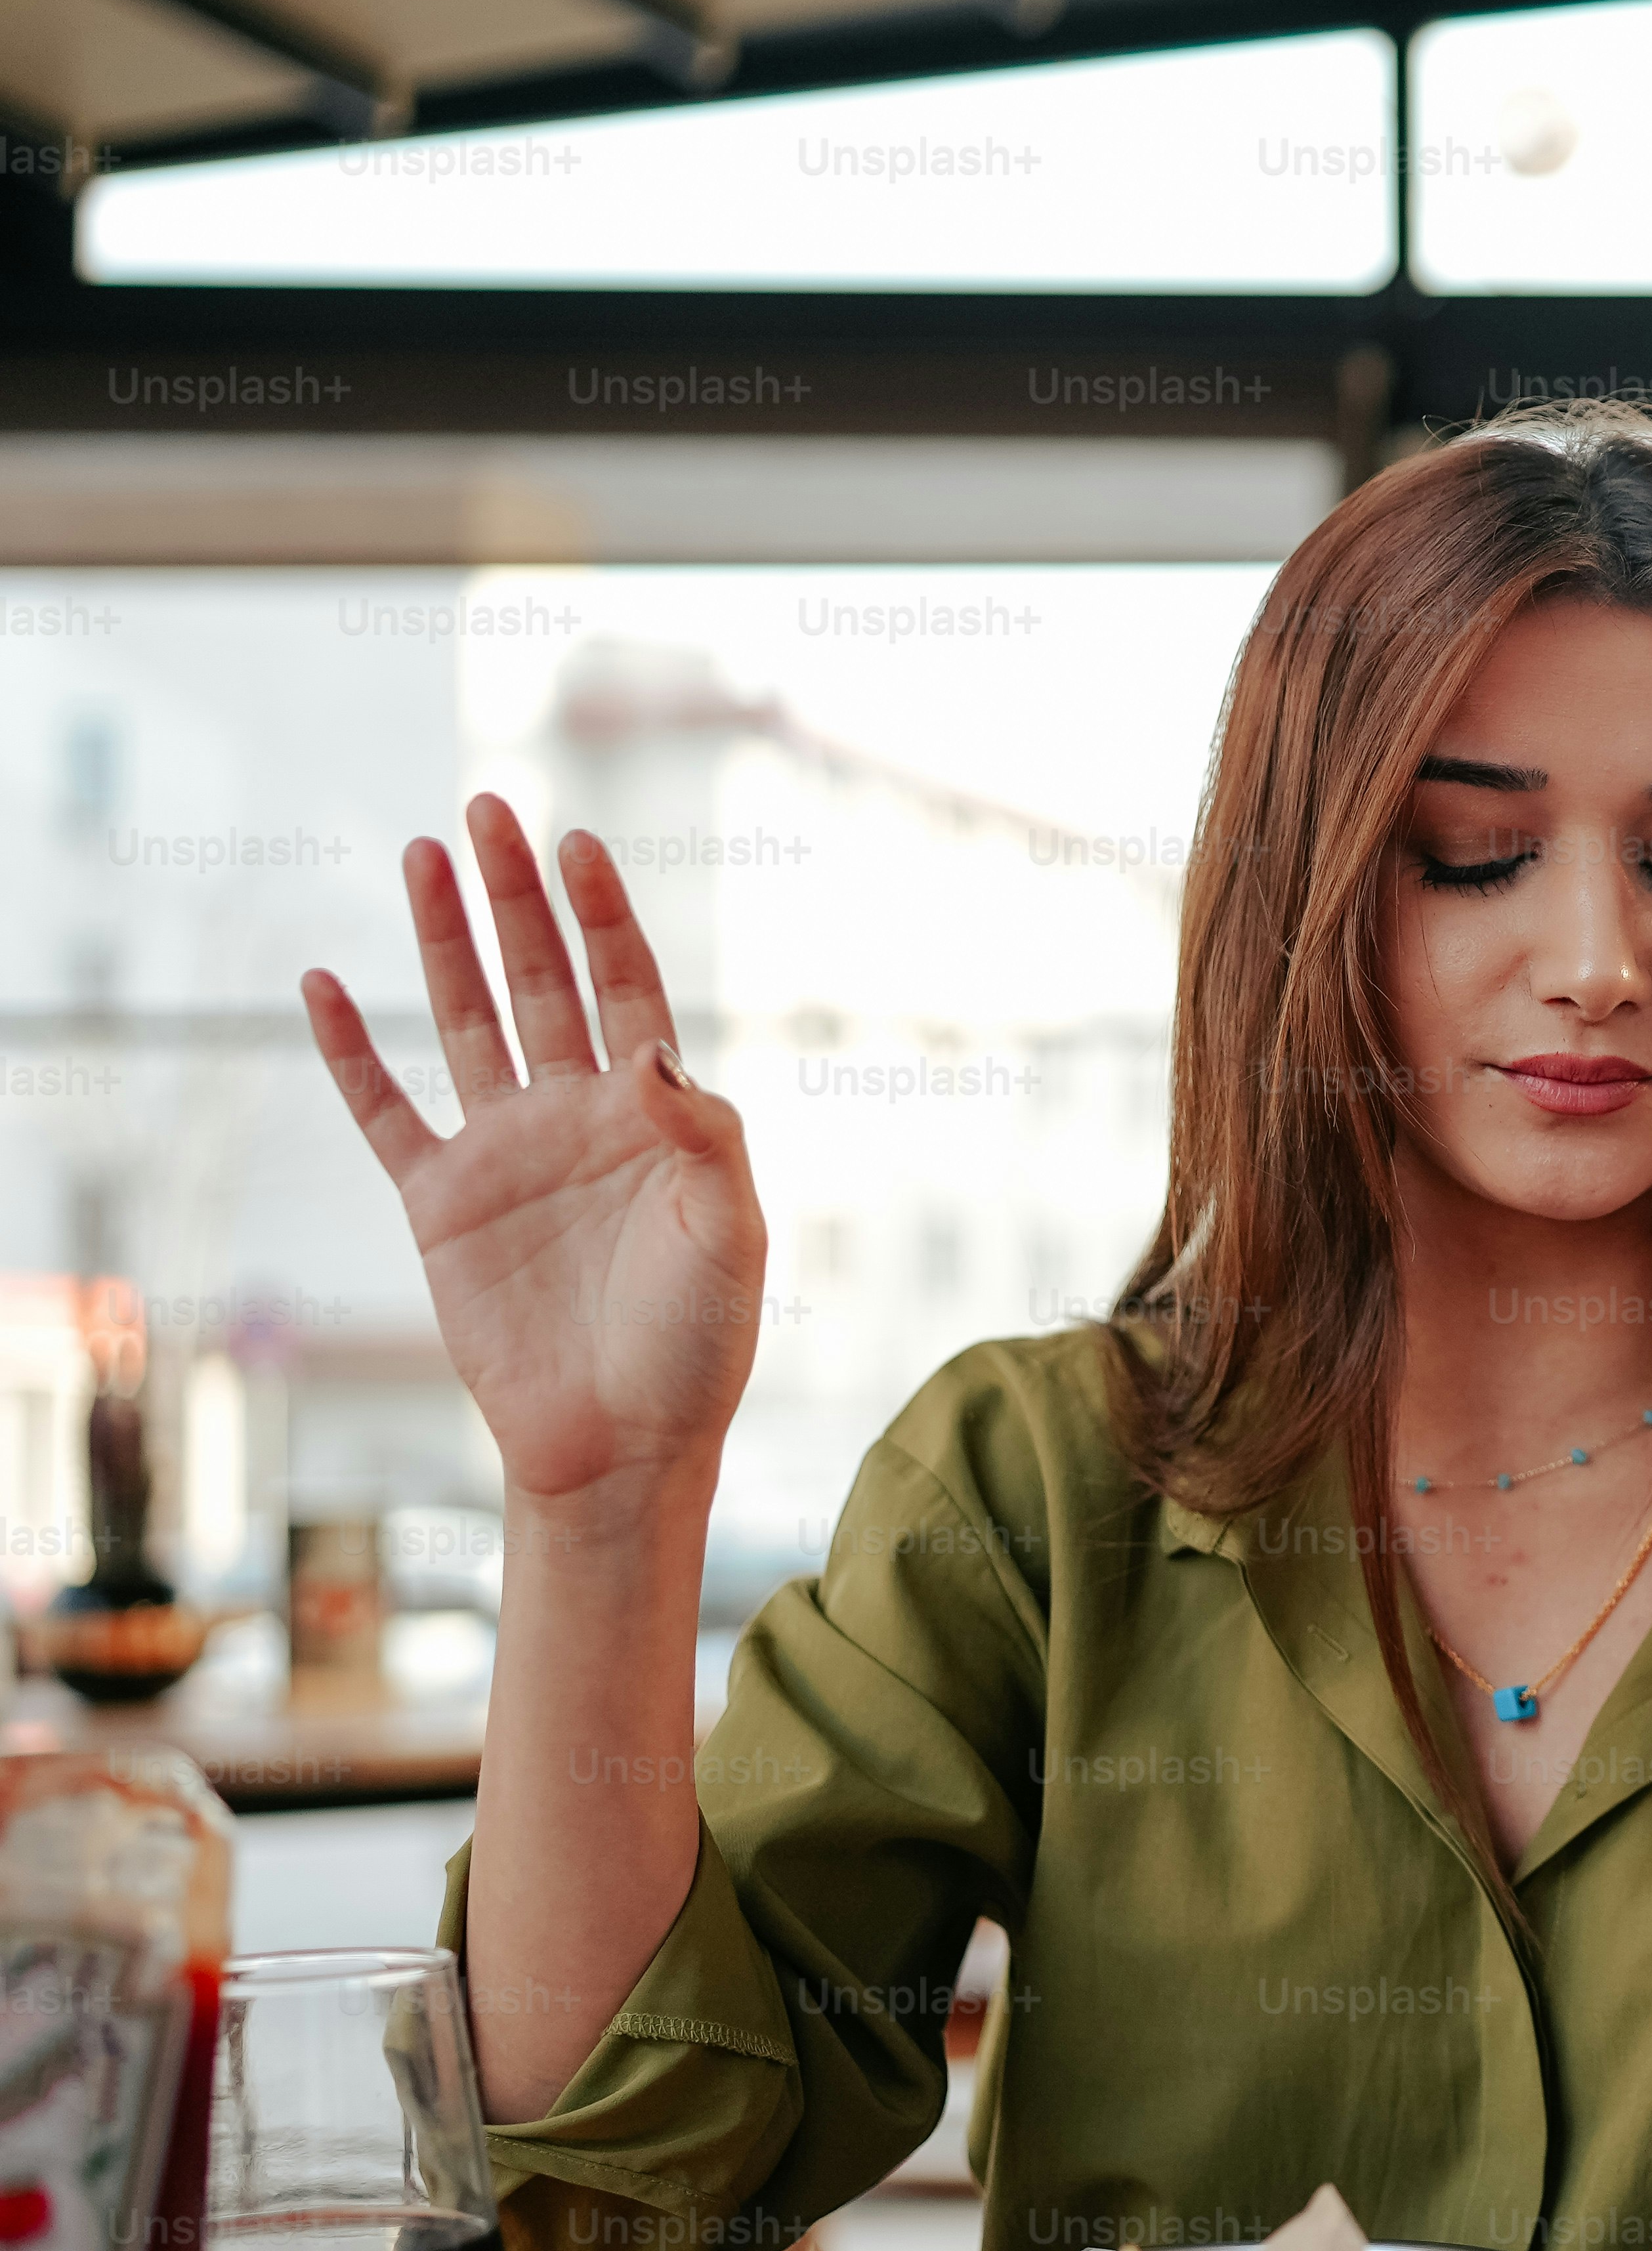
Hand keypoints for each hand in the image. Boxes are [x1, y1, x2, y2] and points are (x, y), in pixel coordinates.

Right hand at [301, 796, 767, 1512]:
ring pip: (468, 1021)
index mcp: (655, 1118)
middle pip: (543, 981)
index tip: (580, 845)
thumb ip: (706, 1138)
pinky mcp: (441, 1204)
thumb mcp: (729, 1235)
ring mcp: (505, 1153)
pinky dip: (350, 1053)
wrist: (622, 1440)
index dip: (603, 917)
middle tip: (490, 809)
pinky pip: (385, 1112)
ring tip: (422, 853)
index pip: (628, 989)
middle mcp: (575, 1118)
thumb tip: (658, 1052)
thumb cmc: (698, 1345)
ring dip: (444, 942)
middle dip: (517, 898)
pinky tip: (322, 985)